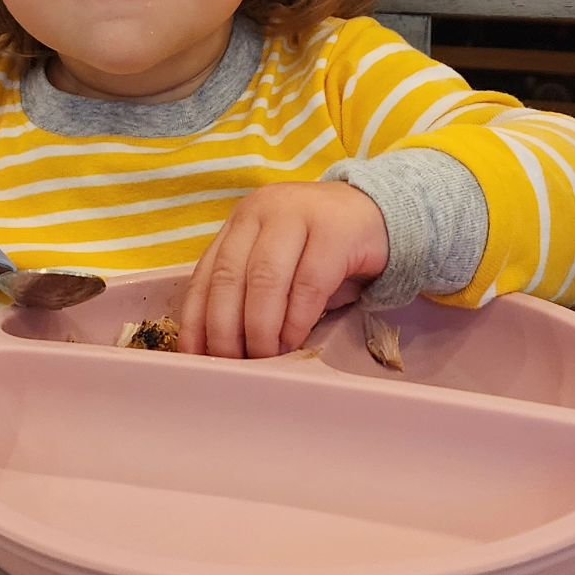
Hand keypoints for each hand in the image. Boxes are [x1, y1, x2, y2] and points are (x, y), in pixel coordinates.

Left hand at [178, 182, 389, 358]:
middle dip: (225, 329)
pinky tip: (293, 341)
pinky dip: (296, 321)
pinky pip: (307, 284)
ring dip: (260, 329)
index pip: (207, 272)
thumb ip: (248, 290)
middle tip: (232, 364)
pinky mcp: (334, 231)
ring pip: (265, 280)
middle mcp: (262, 210)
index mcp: (242, 220)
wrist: (379, 214)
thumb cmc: (321, 249)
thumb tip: (220, 348)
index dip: (196, 319)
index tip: (195, 356)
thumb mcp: (277, 261)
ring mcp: (298, 215)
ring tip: (264, 358)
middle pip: (230, 277)